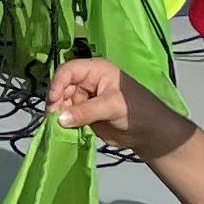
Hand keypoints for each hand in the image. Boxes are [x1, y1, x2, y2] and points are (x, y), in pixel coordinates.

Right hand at [48, 55, 188, 156]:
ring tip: (58, 126)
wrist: (149, 133)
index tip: (53, 101)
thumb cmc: (136, 111)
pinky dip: (64, 123)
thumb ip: (85, 112)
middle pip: (62, 87)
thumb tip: (59, 119)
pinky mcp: (85, 114)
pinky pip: (68, 116)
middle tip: (54, 118)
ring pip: (63, 102)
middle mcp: (88, 82)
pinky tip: (62, 129)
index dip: (57, 83)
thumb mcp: (111, 107)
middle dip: (57, 101)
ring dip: (59, 114)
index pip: (69, 71)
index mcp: (96, 70)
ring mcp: (86, 98)